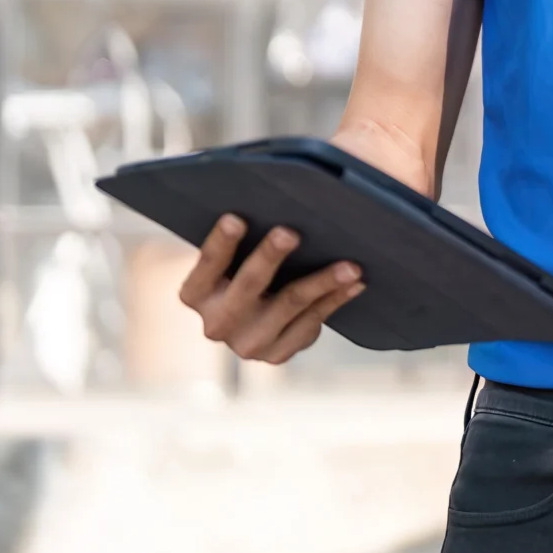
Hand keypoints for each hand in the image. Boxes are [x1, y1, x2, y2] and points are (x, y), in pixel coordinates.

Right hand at [178, 215, 364, 363]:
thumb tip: (279, 198)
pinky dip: (336, 299)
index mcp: (196, 294)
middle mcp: (217, 323)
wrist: (255, 323)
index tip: (235, 218)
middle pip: (249, 284)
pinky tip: (356, 283)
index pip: (208, 264)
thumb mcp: (235, 260)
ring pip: (290, 304)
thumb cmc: (246, 272)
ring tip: (350, 266)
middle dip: (270, 256)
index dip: (220, 243)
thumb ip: (245, 238)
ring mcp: (248, 343)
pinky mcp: (277, 353)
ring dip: (323, 281)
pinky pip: (312, 321)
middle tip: (291, 233)